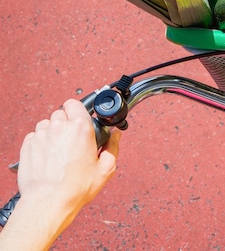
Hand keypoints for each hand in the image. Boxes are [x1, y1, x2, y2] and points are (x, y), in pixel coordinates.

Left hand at [0, 99, 120, 249]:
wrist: (48, 202)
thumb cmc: (75, 188)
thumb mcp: (105, 169)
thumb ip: (113, 147)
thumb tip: (116, 136)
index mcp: (81, 128)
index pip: (75, 103)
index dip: (78, 111)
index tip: (81, 119)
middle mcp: (60, 127)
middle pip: (61, 113)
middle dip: (67, 123)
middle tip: (72, 139)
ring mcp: (41, 135)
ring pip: (47, 124)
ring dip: (53, 131)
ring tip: (59, 149)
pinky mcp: (27, 145)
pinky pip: (35, 136)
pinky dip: (41, 142)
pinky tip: (48, 156)